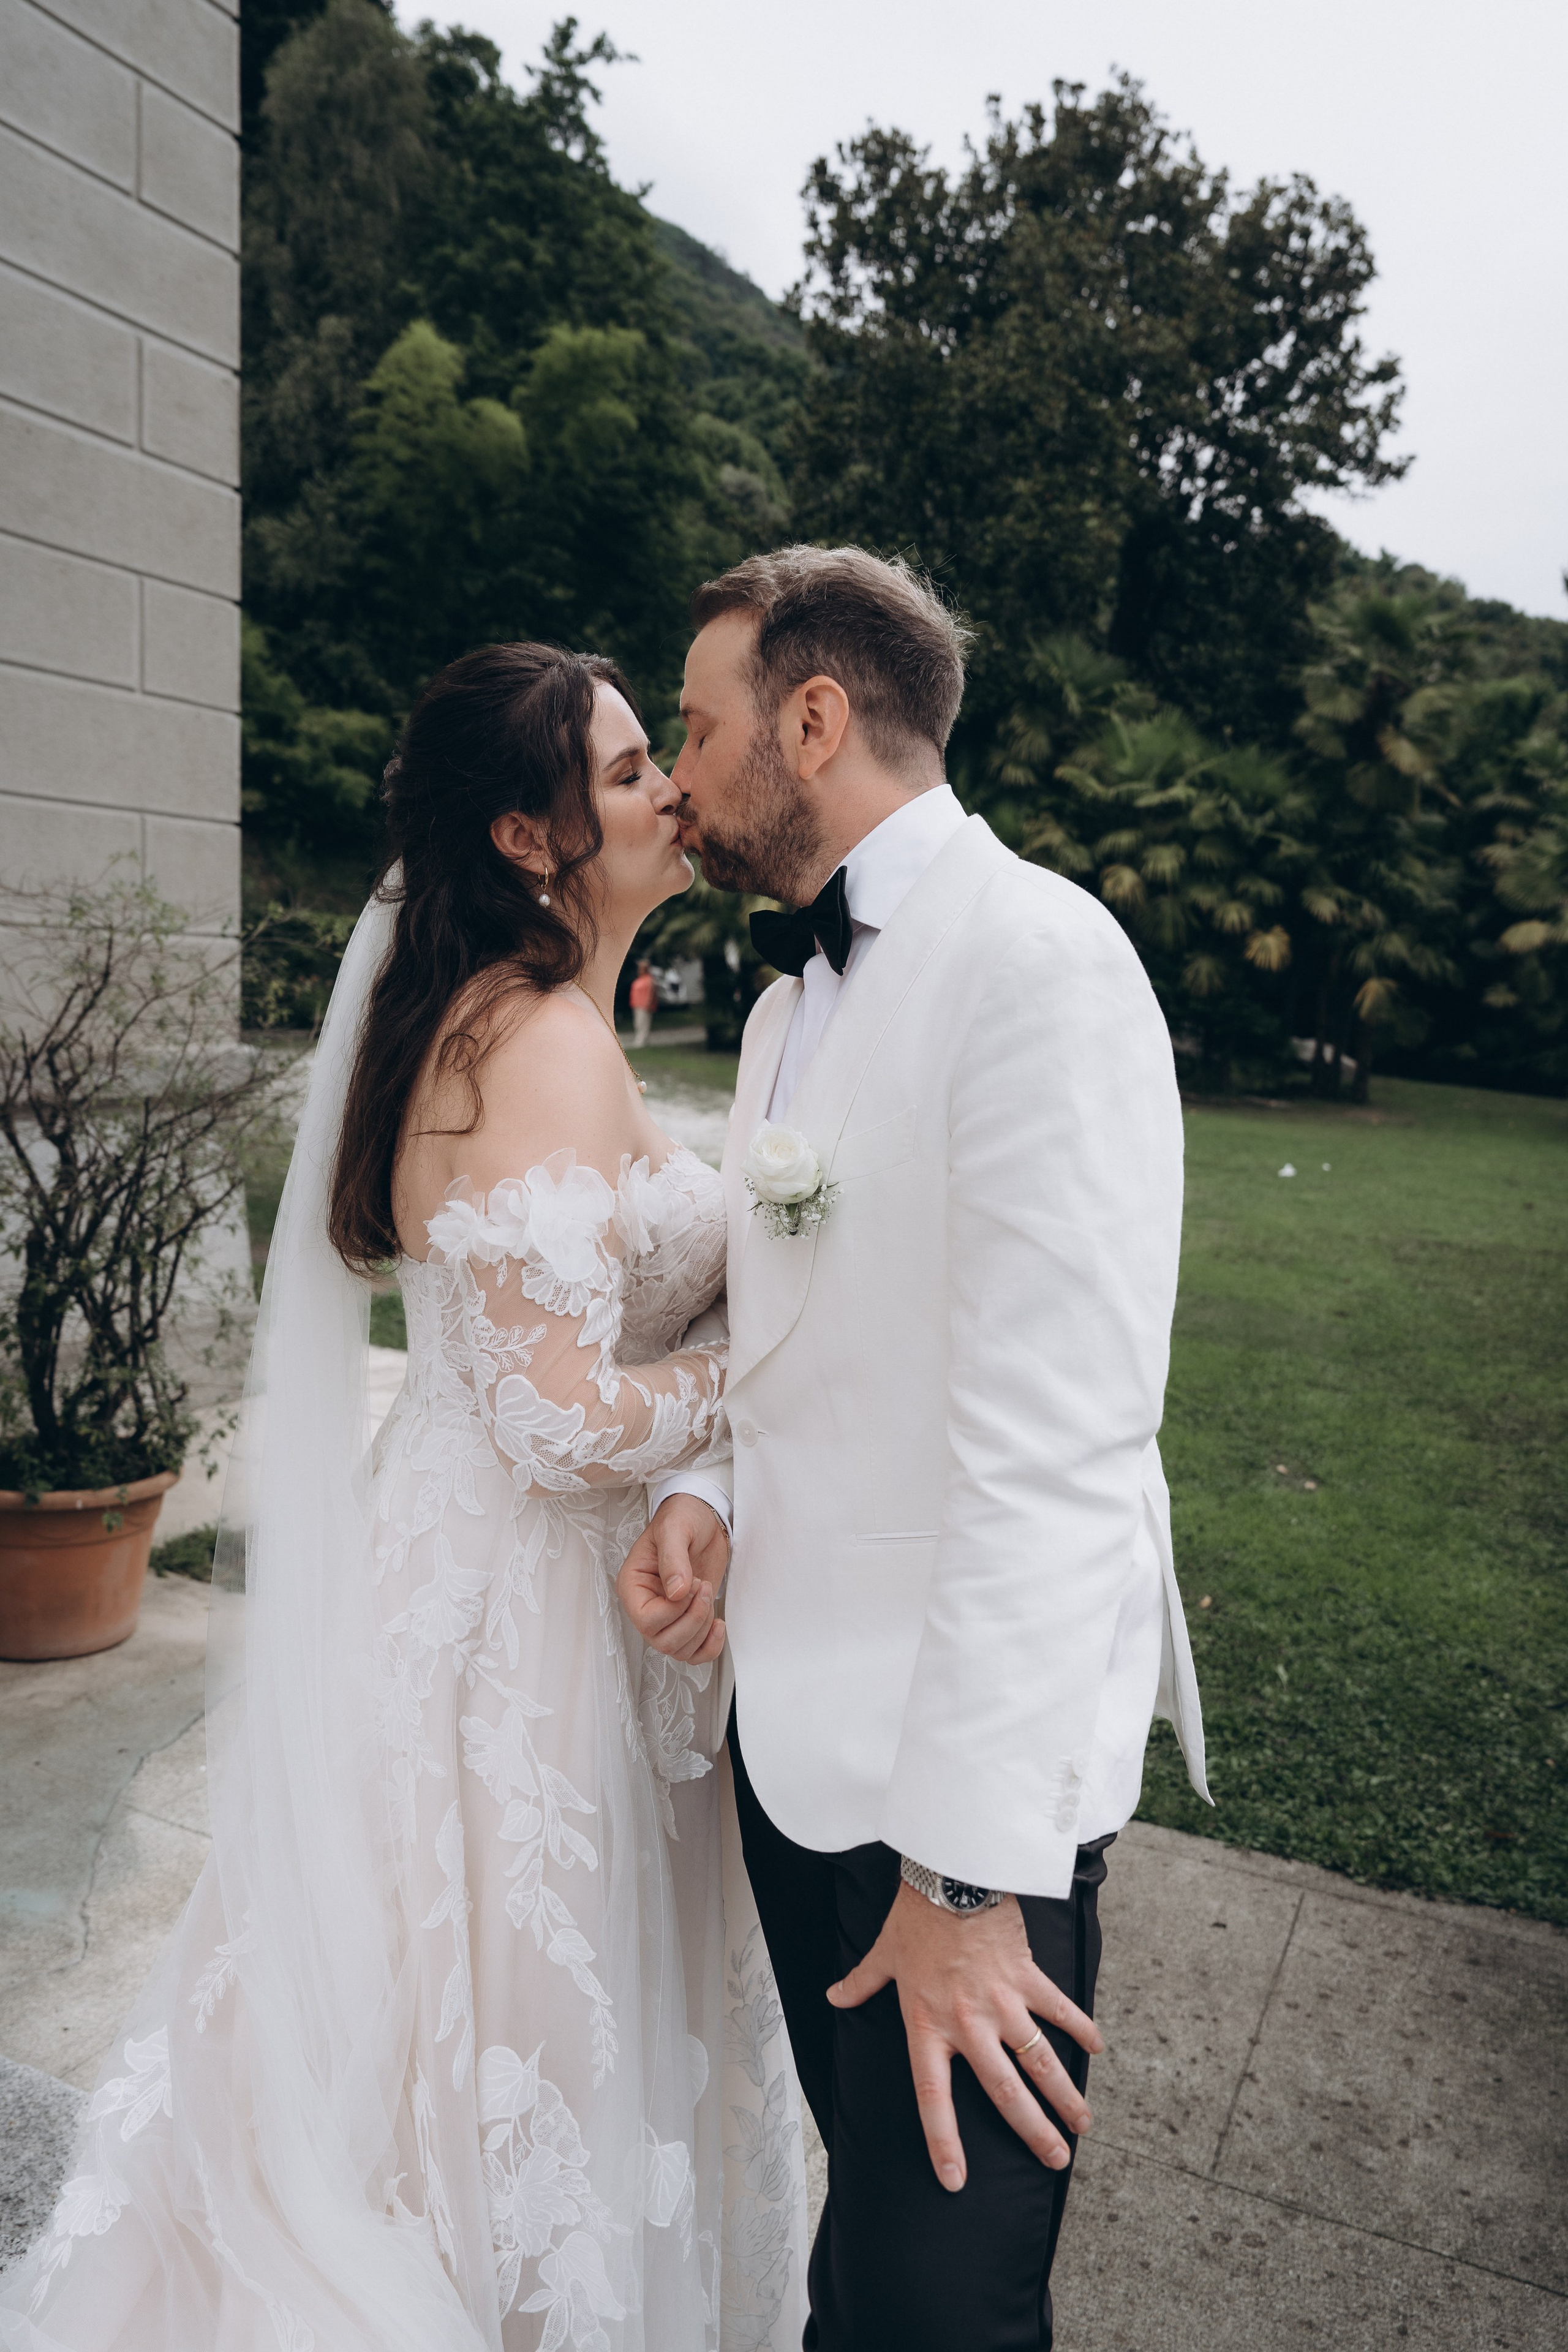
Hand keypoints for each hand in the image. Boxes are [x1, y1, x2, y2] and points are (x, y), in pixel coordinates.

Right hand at [616, 1494, 728, 1664]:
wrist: (704, 1518)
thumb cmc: (683, 1518)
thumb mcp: (675, 1529)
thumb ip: (673, 1558)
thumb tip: (676, 1592)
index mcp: (633, 1585)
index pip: (645, 1620)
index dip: (674, 1609)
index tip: (691, 1582)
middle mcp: (646, 1606)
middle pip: (663, 1641)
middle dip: (692, 1619)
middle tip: (703, 1586)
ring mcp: (666, 1617)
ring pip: (679, 1650)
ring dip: (702, 1628)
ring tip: (707, 1593)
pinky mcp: (687, 1621)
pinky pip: (694, 1654)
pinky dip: (710, 1647)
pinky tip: (718, 1624)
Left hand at [828, 1881, 1102, 2191]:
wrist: (950, 1875)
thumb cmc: (914, 1916)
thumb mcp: (883, 1954)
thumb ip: (861, 1982)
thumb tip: (834, 1996)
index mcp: (927, 2025)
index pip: (933, 2097)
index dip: (942, 2140)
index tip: (955, 2179)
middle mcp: (967, 2024)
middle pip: (1005, 2092)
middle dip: (1034, 2132)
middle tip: (1056, 2160)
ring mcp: (1002, 2003)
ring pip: (1040, 2061)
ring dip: (1064, 2095)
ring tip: (1081, 2125)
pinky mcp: (1027, 1977)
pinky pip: (1058, 2009)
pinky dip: (1080, 2028)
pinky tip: (1096, 2049)